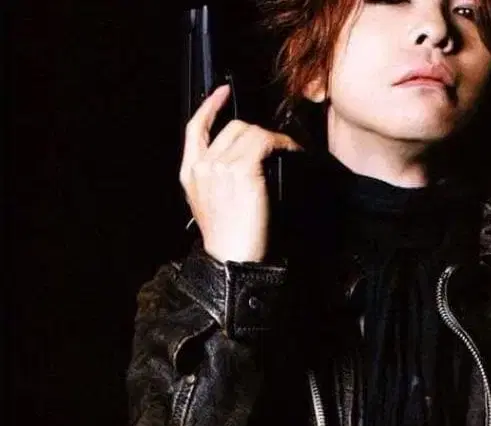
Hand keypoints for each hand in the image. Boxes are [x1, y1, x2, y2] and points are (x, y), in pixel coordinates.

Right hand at [179, 84, 301, 263]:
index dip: (210, 107)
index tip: (222, 93)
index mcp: (189, 174)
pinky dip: (283, 144)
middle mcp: (202, 166)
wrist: (231, 258)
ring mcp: (220, 165)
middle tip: (274, 145)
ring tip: (287, 151)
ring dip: (272, 140)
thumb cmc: (230, 240)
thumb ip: (217, 180)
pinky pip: (266, 142)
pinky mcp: (242, 169)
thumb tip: (241, 163)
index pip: (195, 129)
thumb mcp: (212, 206)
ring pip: (250, 133)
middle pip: (231, 129)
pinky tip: (293, 151)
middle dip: (255, 134)